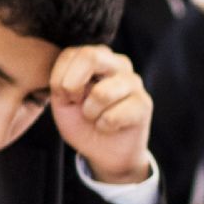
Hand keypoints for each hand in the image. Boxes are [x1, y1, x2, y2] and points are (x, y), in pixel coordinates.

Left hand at [49, 45, 154, 184]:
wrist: (105, 150)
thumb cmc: (82, 121)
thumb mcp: (62, 100)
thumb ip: (62, 81)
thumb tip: (71, 77)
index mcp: (98, 59)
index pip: (71, 53)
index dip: (59, 78)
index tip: (65, 95)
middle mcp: (119, 64)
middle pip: (92, 56)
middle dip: (73, 85)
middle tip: (75, 101)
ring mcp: (134, 82)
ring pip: (101, 93)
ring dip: (90, 113)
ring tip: (95, 117)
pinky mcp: (144, 104)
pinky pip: (112, 116)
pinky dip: (103, 126)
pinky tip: (110, 126)